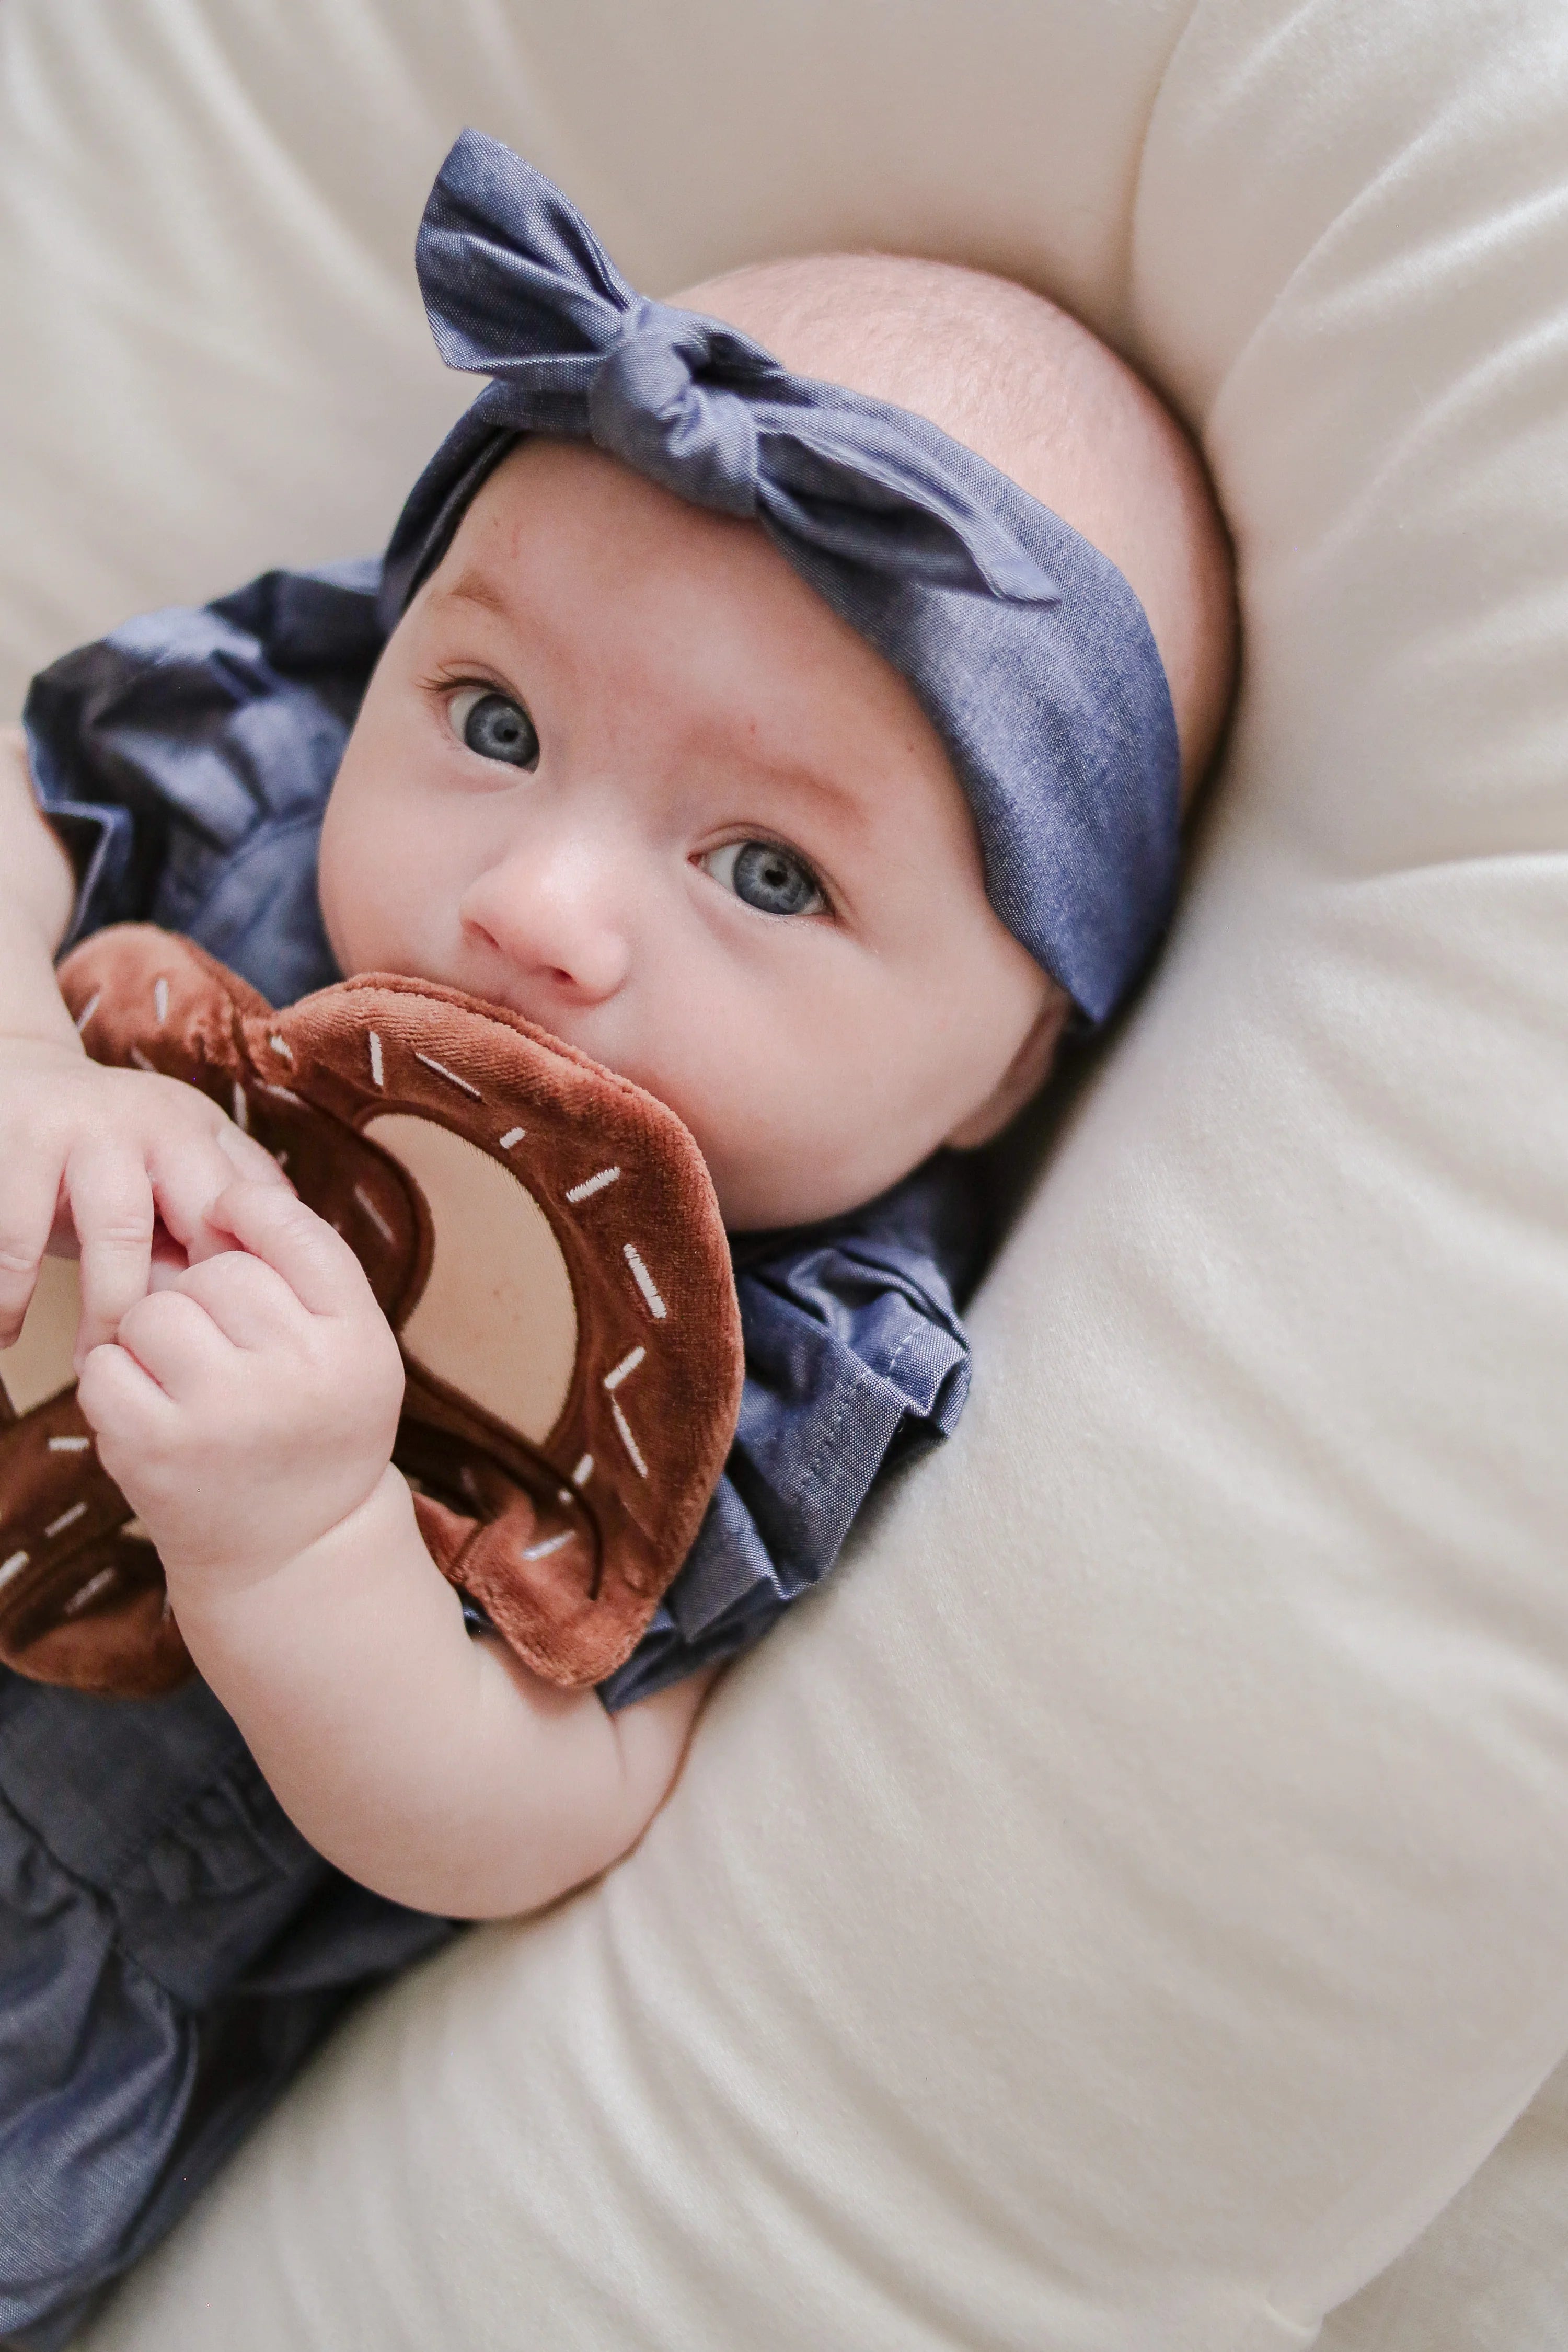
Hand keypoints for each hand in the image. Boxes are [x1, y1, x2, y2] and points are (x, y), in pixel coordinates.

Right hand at [0, 1036, 293, 1368]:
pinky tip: (8, 1334)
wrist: (10, 1079)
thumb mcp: (167, 1171)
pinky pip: (20, 1236)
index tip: (226, 1344)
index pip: (253, 1213)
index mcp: (204, 1131)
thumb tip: (254, 1317)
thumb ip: (210, 1223)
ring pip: (119, 1234)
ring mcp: (89, 1125)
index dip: (244, 1284)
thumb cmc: (100, 1157)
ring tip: (91, 1366)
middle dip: (190, 1303)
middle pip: (204, 1221)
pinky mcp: (20, 1142)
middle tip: (167, 1368)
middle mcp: (158, 1119)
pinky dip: (11, 1295)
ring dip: (105, 1313)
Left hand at [76, 1180, 405, 1586]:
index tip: (227, 1218)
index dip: (247, 1208)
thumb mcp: (352, 1347)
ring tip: (187, 1379)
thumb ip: (309, 1271)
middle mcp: (297, 1375)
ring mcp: (223, 1413)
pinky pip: (104, 1365)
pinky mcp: (156, 1448)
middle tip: (224, 1348)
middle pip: (217, 1272)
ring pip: (154, 1310)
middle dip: (205, 1296)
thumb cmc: (317, 1428)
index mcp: (356, 1341)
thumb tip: (221, 1191)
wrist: (295, 1553)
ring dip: (155, 1335)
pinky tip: (154, 1411)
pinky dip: (116, 1381)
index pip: (292, 1227)